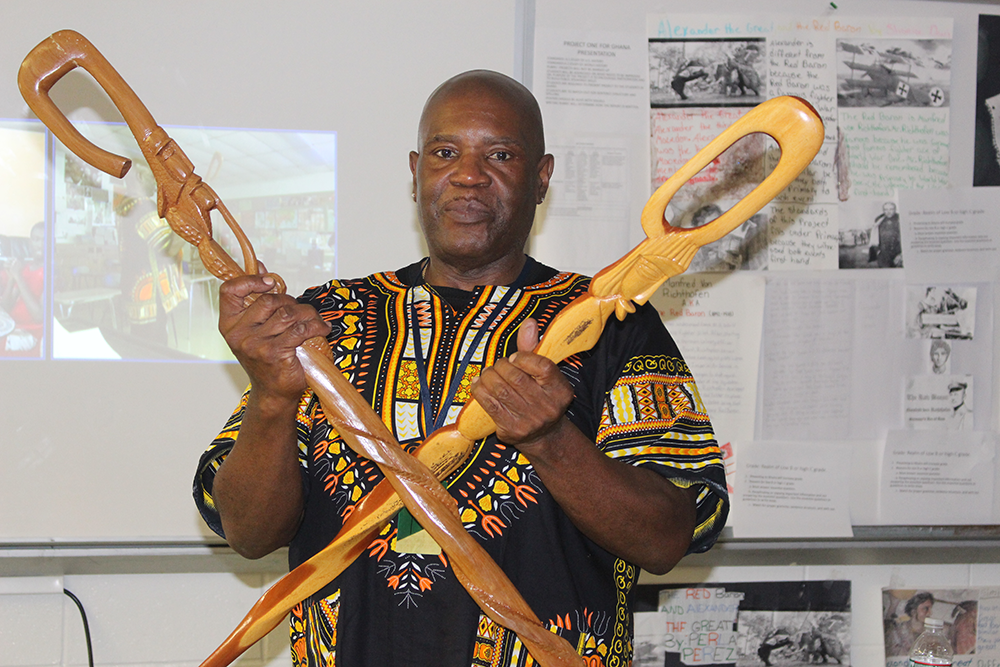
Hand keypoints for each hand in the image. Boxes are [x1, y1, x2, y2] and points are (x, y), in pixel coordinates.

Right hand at [219, 263, 330, 404]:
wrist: (273, 392)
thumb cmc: (266, 358)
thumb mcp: (254, 330)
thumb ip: (256, 301)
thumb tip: (260, 266)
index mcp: (229, 324)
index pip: (229, 291)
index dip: (250, 280)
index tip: (270, 282)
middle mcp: (238, 334)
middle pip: (270, 300)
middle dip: (292, 302)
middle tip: (302, 312)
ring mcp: (256, 344)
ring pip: (288, 313)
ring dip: (308, 313)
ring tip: (315, 320)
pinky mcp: (275, 353)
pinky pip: (301, 329)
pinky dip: (316, 326)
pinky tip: (322, 329)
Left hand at [470, 318, 573, 449]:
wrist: (543, 435)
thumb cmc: (541, 397)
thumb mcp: (544, 375)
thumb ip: (534, 349)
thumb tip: (529, 323)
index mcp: (560, 390)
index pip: (543, 367)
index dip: (524, 357)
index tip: (514, 357)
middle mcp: (548, 407)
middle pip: (517, 378)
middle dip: (501, 366)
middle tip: (498, 365)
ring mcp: (529, 420)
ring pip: (501, 391)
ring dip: (488, 377)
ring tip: (487, 373)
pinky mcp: (511, 429)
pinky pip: (490, 405)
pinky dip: (480, 390)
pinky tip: (478, 383)